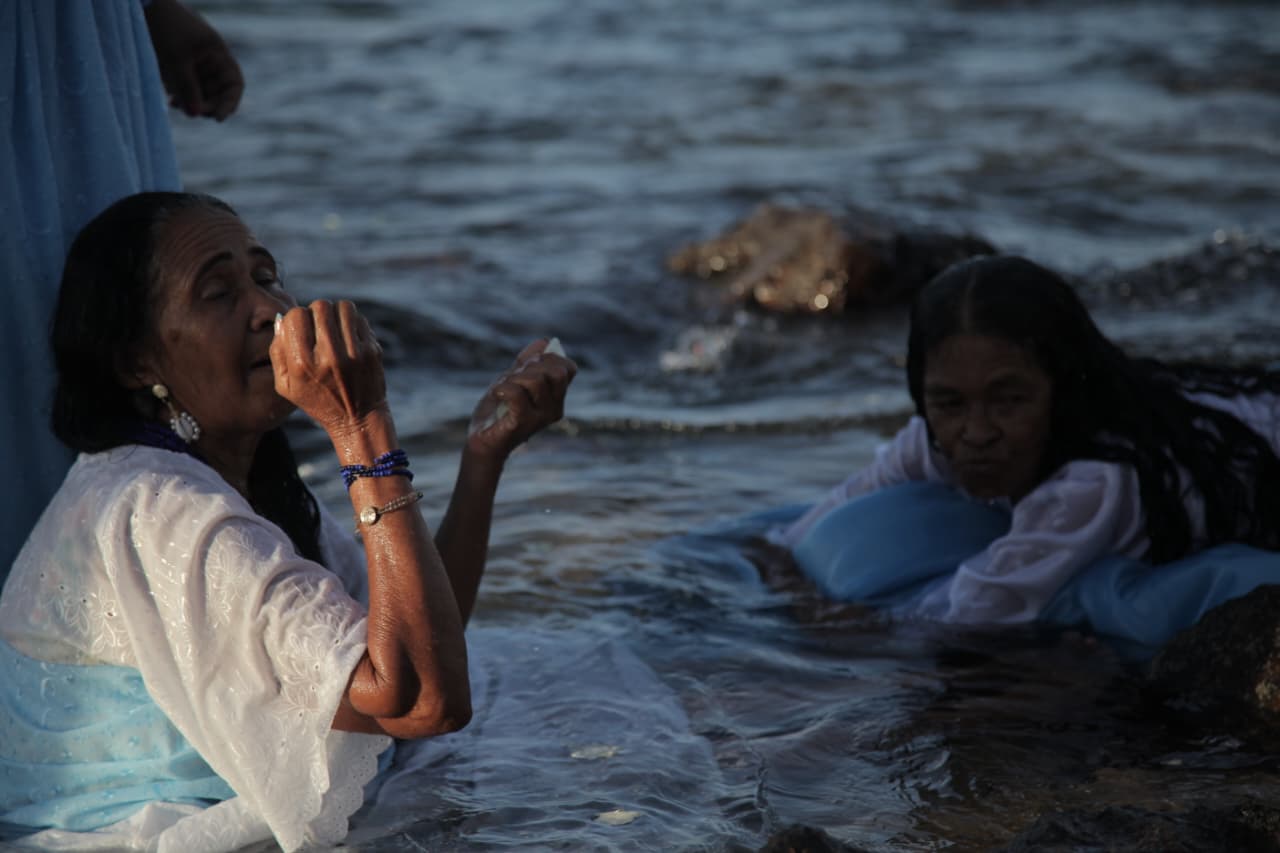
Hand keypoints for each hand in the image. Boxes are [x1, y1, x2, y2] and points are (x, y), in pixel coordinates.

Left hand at [145, 0, 244, 120]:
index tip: (218, 119)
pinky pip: (186, 88)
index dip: (230, 103)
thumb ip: (188, 88)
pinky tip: (171, 100)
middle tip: (192, 112)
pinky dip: (181, 96)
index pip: (234, 84)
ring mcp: (195, 64)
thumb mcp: (177, 60)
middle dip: (206, 105)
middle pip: (217, 92)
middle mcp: (210, 60)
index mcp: (218, 54)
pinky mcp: (179, 66)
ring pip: (200, 93)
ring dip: (191, 103)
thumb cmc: (165, 27)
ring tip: (175, 104)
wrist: (143, 7)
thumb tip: (195, 114)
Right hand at [270, 301, 387, 435]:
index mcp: (303, 364)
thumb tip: (280, 319)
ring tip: (334, 329)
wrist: (358, 420)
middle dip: (317, 313)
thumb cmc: (317, 401)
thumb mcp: (286, 385)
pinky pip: (359, 319)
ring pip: (343, 307)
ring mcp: (354, 352)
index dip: (297, 318)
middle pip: (320, 306)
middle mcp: (329, 356)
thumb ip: (277, 351)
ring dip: (336, 314)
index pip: (296, 316)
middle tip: (319, 328)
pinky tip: (348, 338)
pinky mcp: (372, 350)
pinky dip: (352, 323)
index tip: (302, 330)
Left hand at [467, 339, 576, 459]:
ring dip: (513, 379)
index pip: (568, 368)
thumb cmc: (499, 412)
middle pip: (556, 372)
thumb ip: (528, 362)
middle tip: (514, 377)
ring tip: (502, 389)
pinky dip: (502, 388)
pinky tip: (497, 394)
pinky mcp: (523, 423)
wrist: (483, 440)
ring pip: (535, 380)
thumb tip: (544, 342)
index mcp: (557, 398)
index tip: (528, 366)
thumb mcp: (514, 380)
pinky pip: (516, 393)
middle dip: (532, 367)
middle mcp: (554, 409)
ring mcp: (540, 418)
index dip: (548, 358)